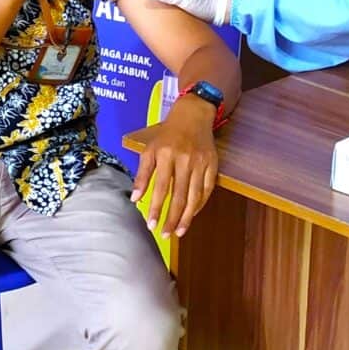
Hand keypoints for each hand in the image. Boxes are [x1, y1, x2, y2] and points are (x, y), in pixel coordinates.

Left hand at [130, 98, 218, 236]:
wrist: (193, 115)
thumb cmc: (167, 134)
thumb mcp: (150, 150)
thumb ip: (142, 175)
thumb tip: (135, 199)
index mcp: (167, 154)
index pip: (161, 188)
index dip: (156, 208)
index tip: (151, 225)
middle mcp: (185, 159)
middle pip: (180, 196)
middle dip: (172, 218)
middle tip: (166, 234)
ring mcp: (201, 162)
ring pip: (195, 196)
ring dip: (187, 216)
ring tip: (179, 231)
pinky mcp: (213, 163)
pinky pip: (208, 189)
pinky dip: (201, 204)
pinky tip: (193, 214)